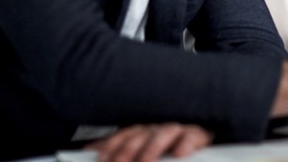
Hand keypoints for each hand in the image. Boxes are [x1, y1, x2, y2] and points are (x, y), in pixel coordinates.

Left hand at [85, 123, 212, 160]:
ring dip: (153, 147)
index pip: (124, 135)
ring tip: (146, 161)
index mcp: (142, 131)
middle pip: (141, 134)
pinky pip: (192, 136)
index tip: (103, 159)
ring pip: (164, 132)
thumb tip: (90, 148)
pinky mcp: (197, 135)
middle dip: (128, 150)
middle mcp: (158, 128)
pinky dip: (186, 143)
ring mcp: (177, 131)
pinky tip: (180, 153)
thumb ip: (119, 147)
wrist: (191, 146)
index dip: (112, 146)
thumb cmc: (164, 151)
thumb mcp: (140, 148)